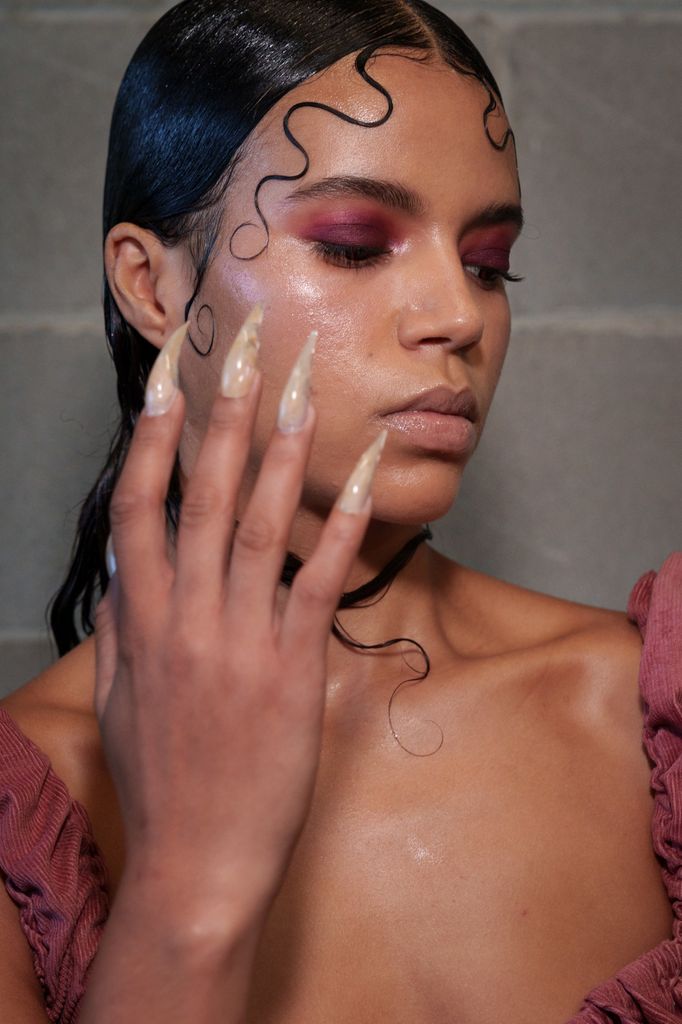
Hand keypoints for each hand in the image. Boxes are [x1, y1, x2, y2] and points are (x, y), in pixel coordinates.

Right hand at [94, 310, 384, 919]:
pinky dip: (346, 522)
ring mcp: (243, 638)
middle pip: (204, 495)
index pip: (140, 510)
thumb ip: (120, 630)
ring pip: (261, 523)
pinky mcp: (295, 665)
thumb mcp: (118, 703)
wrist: (201, 862)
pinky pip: (321, 578)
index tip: (166, 383)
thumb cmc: (161, 783)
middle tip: (241, 346)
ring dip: (280, 448)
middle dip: (221, 413)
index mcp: (143, 622)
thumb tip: (125, 571)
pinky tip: (367, 473)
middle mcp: (189, 616)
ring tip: (298, 384)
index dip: (153, 441)